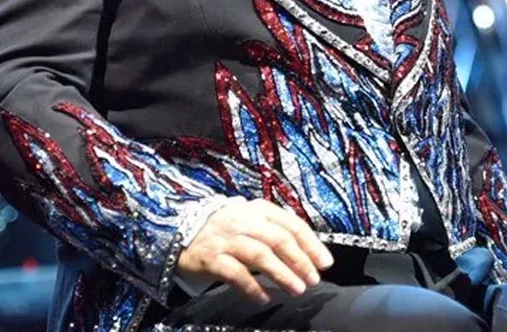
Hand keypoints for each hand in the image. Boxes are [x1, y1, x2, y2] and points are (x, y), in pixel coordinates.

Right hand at [178, 197, 333, 304]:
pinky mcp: (211, 258)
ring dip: (282, 273)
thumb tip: (309, 255)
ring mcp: (226, 239)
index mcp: (258, 210)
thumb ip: (276, 232)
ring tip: (297, 289)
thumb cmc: (225, 229)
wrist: (181, 231)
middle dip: (300, 261)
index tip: (325, 263)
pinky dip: (252, 287)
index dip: (311, 244)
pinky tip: (265, 298)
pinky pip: (235, 274)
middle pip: (278, 239)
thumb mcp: (250, 221)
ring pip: (260, 255)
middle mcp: (243, 221)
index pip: (291, 224)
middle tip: (313, 279)